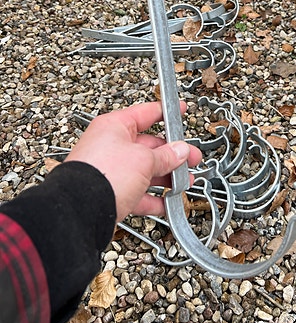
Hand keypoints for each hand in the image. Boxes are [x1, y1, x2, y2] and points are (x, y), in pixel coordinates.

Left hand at [65, 101, 201, 220]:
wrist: (78, 211)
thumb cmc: (102, 175)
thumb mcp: (144, 159)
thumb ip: (166, 155)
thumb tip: (180, 150)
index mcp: (114, 126)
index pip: (146, 113)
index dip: (167, 112)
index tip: (181, 111)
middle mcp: (110, 146)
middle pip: (148, 145)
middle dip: (172, 154)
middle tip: (190, 158)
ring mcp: (109, 170)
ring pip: (144, 170)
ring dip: (166, 177)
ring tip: (183, 182)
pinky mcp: (109, 193)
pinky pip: (136, 193)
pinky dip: (153, 198)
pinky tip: (166, 202)